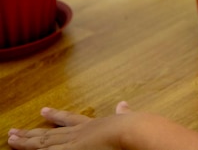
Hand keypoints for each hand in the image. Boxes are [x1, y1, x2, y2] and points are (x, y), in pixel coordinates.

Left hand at [8, 101, 132, 149]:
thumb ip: (124, 113)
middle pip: (51, 133)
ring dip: (26, 142)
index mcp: (94, 124)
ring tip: (11, 139)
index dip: (56, 117)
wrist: (132, 130)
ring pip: (44, 143)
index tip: (44, 111)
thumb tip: (123, 104)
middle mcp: (80, 132)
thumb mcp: (128, 118)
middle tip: (15, 131)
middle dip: (33, 132)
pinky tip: (20, 149)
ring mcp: (74, 142)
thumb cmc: (134, 127)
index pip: (71, 120)